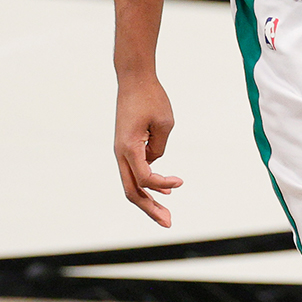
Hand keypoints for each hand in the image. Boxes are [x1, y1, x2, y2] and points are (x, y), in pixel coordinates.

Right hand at [114, 77, 183, 226]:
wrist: (133, 78)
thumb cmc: (151, 98)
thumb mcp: (164, 123)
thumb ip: (160, 148)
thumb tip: (155, 163)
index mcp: (128, 148)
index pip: (145, 178)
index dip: (163, 185)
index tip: (181, 182)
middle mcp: (120, 153)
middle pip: (132, 191)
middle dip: (150, 209)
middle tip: (168, 223)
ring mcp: (121, 151)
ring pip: (131, 184)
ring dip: (148, 200)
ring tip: (166, 215)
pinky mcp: (126, 147)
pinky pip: (135, 171)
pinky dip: (148, 183)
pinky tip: (165, 189)